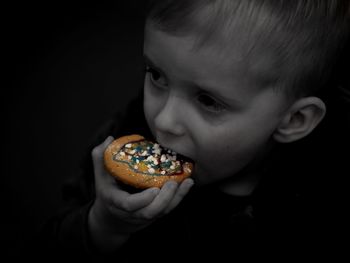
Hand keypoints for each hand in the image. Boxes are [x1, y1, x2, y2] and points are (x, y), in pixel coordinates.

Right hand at [88, 136, 193, 251]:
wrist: (111, 220)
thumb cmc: (107, 191)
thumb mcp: (100, 174)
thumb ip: (101, 156)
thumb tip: (110, 138)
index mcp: (116, 202)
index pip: (129, 205)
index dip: (142, 200)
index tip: (154, 190)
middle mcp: (132, 212)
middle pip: (150, 212)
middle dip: (164, 200)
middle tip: (174, 183)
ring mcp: (145, 215)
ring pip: (162, 212)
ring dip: (176, 198)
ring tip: (187, 182)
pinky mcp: (156, 214)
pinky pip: (169, 209)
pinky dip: (180, 197)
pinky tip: (188, 183)